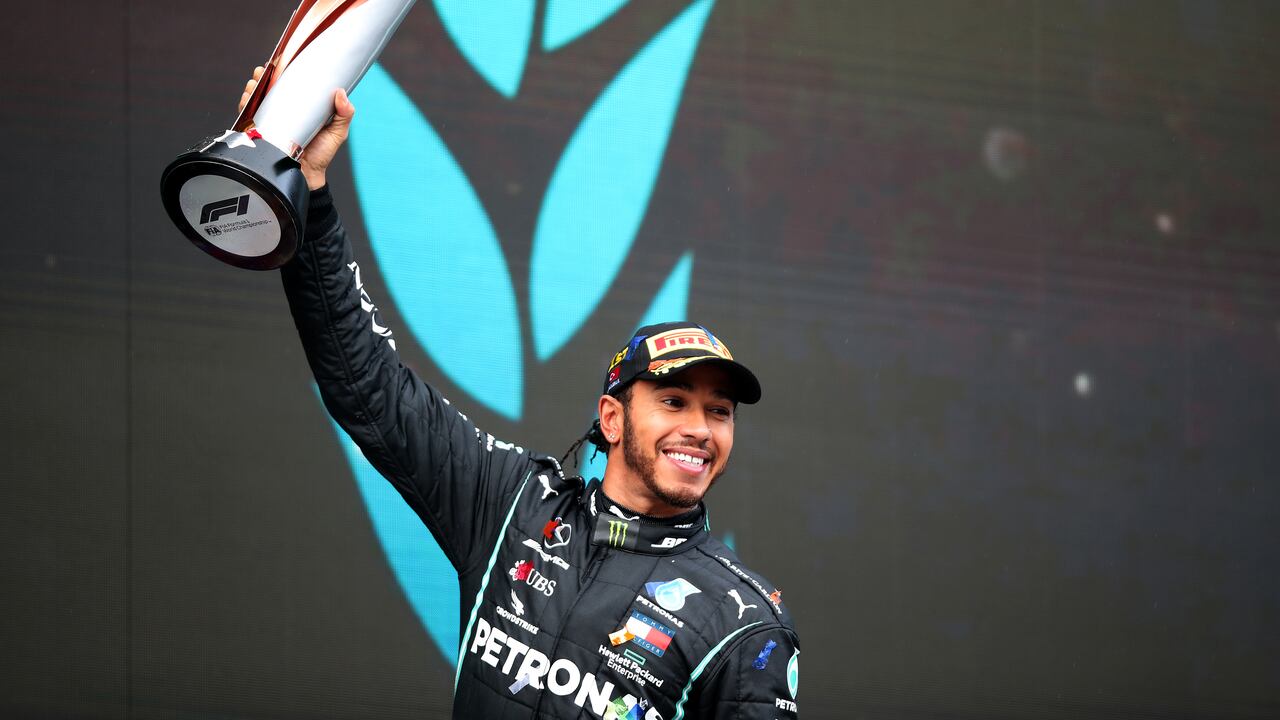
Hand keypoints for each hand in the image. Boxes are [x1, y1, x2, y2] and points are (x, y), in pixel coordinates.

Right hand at [239, 66, 355, 190]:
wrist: (307, 177)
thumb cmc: (322, 154)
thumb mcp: (337, 133)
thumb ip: (344, 114)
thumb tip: (341, 93)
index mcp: (302, 106)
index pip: (291, 84)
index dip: (283, 71)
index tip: (280, 62)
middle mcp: (285, 111)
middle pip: (270, 88)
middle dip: (263, 76)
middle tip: (262, 71)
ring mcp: (271, 120)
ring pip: (257, 98)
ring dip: (252, 87)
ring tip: (254, 83)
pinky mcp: (260, 131)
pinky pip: (248, 114)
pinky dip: (244, 103)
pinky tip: (247, 98)